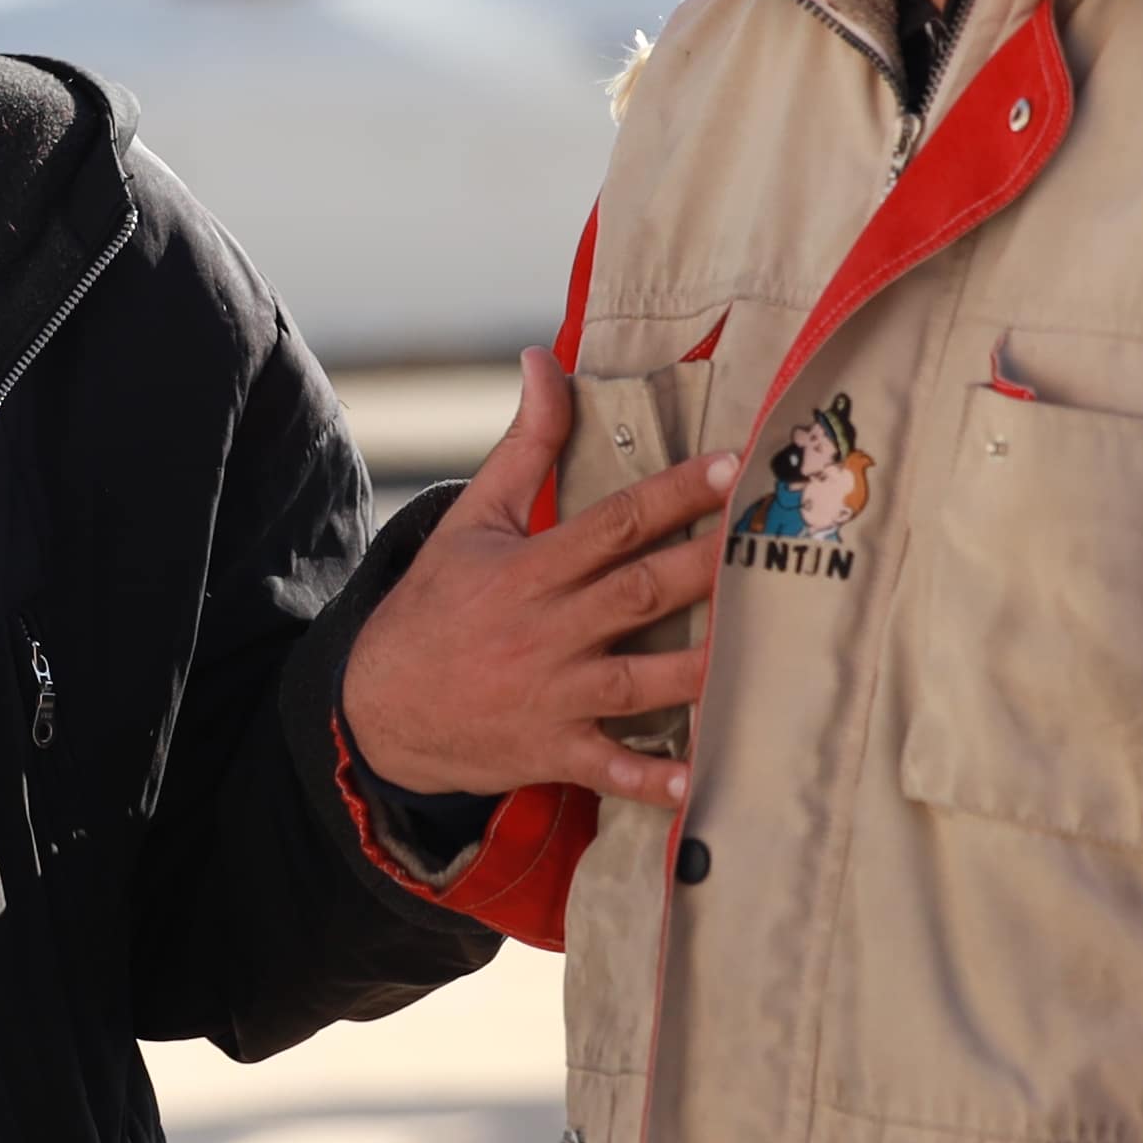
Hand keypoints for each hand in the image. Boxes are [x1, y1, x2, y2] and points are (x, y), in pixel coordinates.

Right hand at [344, 348, 736, 813]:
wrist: (377, 707)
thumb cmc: (436, 606)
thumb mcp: (471, 518)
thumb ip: (525, 445)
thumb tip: (546, 361)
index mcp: (531, 569)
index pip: (615, 522)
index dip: (675, 493)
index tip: (731, 470)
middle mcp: (547, 630)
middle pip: (639, 593)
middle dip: (704, 569)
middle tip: (765, 546)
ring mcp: (553, 694)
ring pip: (640, 680)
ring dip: (698, 670)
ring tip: (759, 654)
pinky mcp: (552, 749)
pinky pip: (609, 767)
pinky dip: (649, 778)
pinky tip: (696, 781)